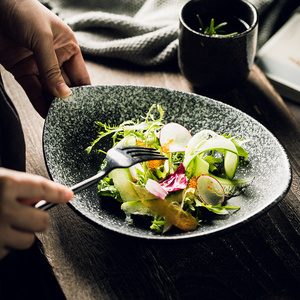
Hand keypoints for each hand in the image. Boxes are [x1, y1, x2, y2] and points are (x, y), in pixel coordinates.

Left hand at [0, 0, 90, 117]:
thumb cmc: (22, 11)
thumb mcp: (42, 38)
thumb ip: (52, 69)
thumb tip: (64, 95)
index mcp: (68, 48)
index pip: (81, 76)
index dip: (85, 92)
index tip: (87, 108)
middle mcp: (56, 59)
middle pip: (66, 86)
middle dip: (69, 101)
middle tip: (73, 117)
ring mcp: (39, 66)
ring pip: (50, 91)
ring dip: (54, 105)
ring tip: (60, 119)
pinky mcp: (23, 71)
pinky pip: (34, 90)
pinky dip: (39, 102)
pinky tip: (45, 113)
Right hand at [0, 168, 72, 258]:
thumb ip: (19, 187)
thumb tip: (42, 197)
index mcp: (4, 184)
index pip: (42, 188)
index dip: (58, 192)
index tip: (67, 195)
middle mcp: (2, 208)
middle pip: (42, 222)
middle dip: (38, 219)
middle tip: (26, 214)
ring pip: (28, 240)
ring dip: (20, 233)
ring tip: (2, 224)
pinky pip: (8, 251)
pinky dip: (3, 244)